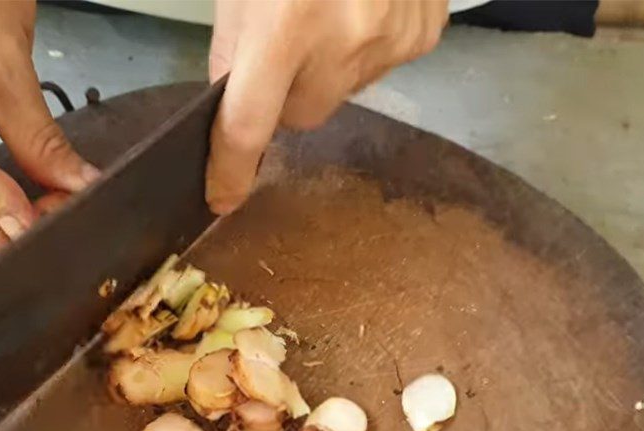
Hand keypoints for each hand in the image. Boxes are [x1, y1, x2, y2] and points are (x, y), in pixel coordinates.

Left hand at [206, 0, 447, 214]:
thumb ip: (234, 52)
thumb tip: (234, 113)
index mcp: (286, 24)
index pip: (249, 124)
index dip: (230, 168)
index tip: (221, 198)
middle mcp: (344, 42)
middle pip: (303, 118)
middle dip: (287, 94)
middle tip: (288, 44)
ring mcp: (392, 41)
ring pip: (342, 96)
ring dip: (327, 72)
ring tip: (330, 12)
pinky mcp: (422, 35)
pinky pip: (379, 72)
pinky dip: (365, 51)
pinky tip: (365, 6)